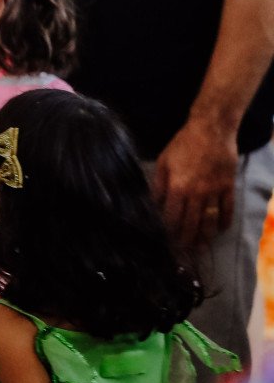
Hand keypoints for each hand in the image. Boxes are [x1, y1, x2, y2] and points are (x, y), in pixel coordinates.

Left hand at [156, 116, 238, 246]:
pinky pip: (228, 209)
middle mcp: (197, 193)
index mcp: (178, 187)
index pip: (172, 217)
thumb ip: (158, 186)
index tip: (165, 241)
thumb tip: (153, 205)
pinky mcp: (229, 187)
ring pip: (210, 220)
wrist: (212, 130)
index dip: (169, 232)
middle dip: (187, 240)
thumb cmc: (183, 144)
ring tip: (201, 248)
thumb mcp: (163, 162)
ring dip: (205, 237)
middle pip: (191, 223)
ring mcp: (215, 191)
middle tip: (183, 252)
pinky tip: (220, 230)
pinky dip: (224, 221)